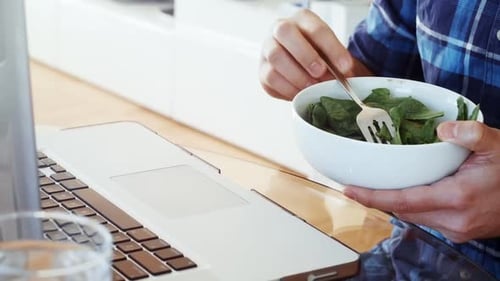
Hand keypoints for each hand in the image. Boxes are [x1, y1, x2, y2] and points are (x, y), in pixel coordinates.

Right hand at [259, 9, 371, 100]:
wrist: (302, 67)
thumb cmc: (319, 57)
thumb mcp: (331, 55)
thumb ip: (337, 62)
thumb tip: (344, 77)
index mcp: (302, 20)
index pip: (316, 29)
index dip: (332, 48)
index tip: (345, 67)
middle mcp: (280, 29)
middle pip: (285, 32)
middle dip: (305, 55)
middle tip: (320, 72)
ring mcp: (267, 48)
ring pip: (275, 56)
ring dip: (296, 74)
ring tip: (311, 87)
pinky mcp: (262, 70)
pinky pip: (270, 78)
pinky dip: (287, 88)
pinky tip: (300, 93)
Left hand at [343, 121, 499, 242]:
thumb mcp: (498, 144)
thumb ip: (471, 133)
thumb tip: (442, 129)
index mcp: (457, 198)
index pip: (403, 201)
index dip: (372, 197)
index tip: (349, 190)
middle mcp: (454, 220)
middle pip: (403, 210)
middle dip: (379, 198)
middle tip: (358, 183)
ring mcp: (457, 230)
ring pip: (413, 216)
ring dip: (396, 202)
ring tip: (379, 185)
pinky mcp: (460, 232)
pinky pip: (427, 218)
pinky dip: (413, 205)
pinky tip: (409, 190)